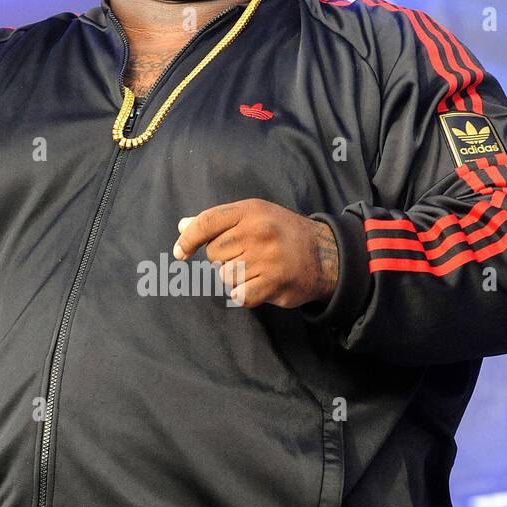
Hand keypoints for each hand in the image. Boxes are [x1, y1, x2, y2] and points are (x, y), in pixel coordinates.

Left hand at [172, 199, 338, 308]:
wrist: (326, 254)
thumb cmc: (281, 233)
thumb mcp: (254, 216)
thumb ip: (217, 222)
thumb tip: (182, 226)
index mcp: (251, 211)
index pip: (207, 222)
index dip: (188, 239)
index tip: (180, 253)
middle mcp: (259, 231)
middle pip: (214, 254)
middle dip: (224, 260)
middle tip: (248, 256)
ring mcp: (268, 257)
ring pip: (226, 277)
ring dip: (236, 279)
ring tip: (257, 270)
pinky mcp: (275, 282)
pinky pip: (240, 296)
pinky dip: (245, 295)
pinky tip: (260, 286)